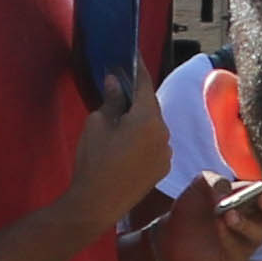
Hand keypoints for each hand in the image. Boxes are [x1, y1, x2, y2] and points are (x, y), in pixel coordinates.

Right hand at [81, 81, 170, 230]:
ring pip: (154, 128)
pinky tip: (127, 145)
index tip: (133, 57)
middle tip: (120, 90)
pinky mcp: (163, 169)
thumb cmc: (94, 160)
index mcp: (149, 118)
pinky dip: (144, 139)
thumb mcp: (97, 124)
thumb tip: (114, 82)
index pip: (145, 85)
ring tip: (122, 121)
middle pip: (151, 108)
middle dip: (137, 99)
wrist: (98, 203)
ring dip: (141, 121)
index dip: (138, 70)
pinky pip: (155, 145)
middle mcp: (164, 133)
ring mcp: (166, 153)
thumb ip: (111, 100)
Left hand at [135, 170, 261, 260]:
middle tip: (260, 201)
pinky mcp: (234, 256)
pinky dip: (230, 236)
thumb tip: (226, 189)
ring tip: (228, 214)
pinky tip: (219, 226)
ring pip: (258, 234)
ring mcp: (245, 240)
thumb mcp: (199, 186)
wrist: (171, 232)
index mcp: (248, 199)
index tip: (261, 191)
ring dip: (245, 224)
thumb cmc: (191, 205)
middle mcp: (252, 220)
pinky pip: (239, 249)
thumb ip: (213, 180)